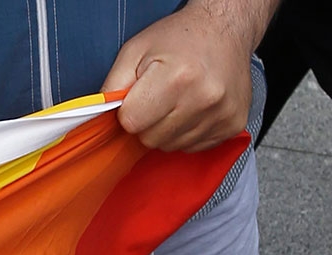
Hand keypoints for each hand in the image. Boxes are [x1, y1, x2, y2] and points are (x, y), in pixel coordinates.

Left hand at [102, 0, 262, 151]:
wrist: (225, 30)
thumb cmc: (179, 39)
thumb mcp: (134, 51)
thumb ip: (112, 87)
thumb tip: (99, 119)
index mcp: (177, 78)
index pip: (132, 123)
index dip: (129, 112)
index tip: (138, 97)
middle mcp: (203, 98)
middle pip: (150, 139)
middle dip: (147, 122)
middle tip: (159, 97)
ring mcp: (221, 114)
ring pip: (171, 146)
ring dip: (167, 129)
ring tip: (178, 100)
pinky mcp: (232, 126)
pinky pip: (193, 147)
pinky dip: (187, 132)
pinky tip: (193, 108)